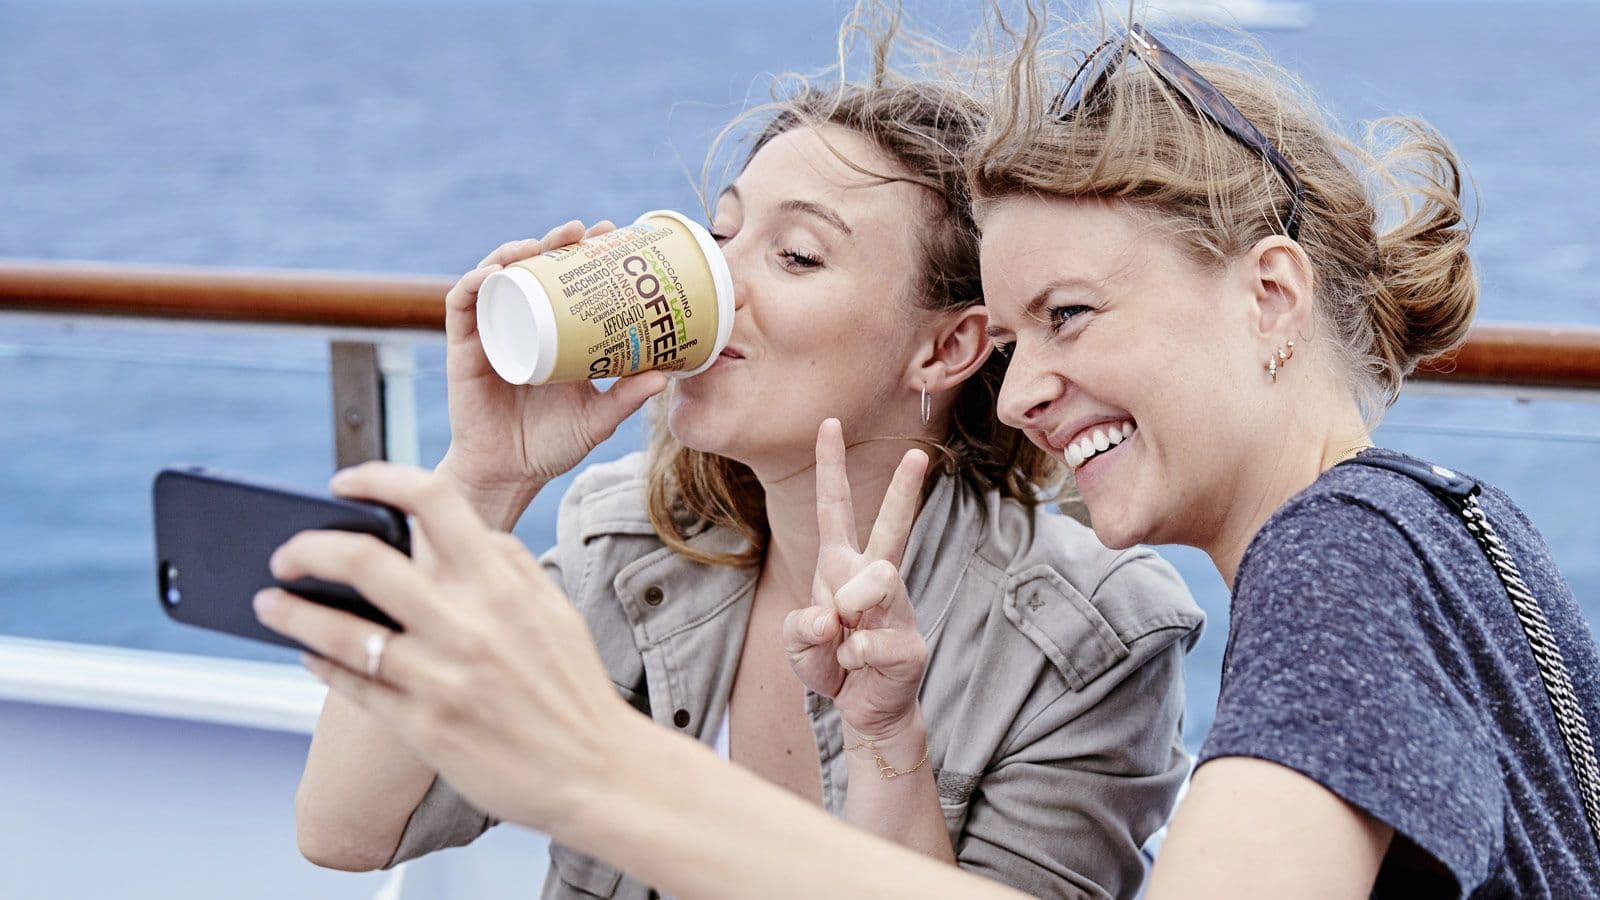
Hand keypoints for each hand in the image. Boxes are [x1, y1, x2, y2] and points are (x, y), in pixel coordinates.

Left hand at [253, 462, 631, 832]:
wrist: (597, 773)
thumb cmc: (575, 690)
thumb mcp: (555, 612)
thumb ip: (511, 564)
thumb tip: (469, 531)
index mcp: (502, 585)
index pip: (433, 500)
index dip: (378, 479)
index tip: (344, 484)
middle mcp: (468, 624)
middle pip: (363, 560)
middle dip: (307, 549)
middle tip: (286, 554)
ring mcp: (441, 678)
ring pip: (339, 632)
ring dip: (291, 612)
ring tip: (269, 602)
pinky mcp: (424, 727)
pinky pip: (352, 688)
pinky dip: (321, 665)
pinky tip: (308, 655)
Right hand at [440, 221, 667, 522]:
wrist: (509, 475)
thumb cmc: (552, 445)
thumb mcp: (597, 418)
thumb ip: (626, 398)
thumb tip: (665, 376)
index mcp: (555, 334)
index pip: (567, 280)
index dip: (585, 252)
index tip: (611, 234)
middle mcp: (522, 324)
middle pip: (534, 269)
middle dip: (556, 241)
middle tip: (583, 230)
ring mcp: (491, 332)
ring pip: (498, 276)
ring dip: (515, 251)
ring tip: (541, 243)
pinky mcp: (464, 348)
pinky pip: (463, 305)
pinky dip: (474, 282)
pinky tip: (493, 272)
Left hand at [782, 419, 929, 742]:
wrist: (863, 709)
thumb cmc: (831, 664)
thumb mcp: (799, 646)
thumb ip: (802, 629)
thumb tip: (832, 617)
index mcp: (841, 565)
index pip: (836, 508)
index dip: (830, 467)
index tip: (829, 424)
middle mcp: (875, 578)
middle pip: (893, 528)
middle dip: (906, 492)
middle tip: (918, 455)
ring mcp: (898, 609)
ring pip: (879, 583)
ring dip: (849, 614)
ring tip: (845, 643)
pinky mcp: (910, 644)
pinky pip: (869, 643)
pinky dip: (850, 661)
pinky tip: (858, 669)